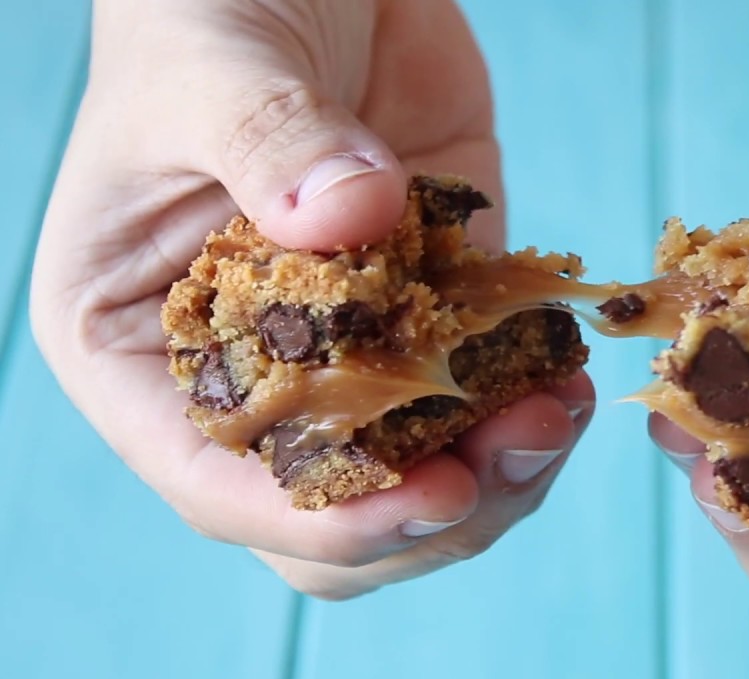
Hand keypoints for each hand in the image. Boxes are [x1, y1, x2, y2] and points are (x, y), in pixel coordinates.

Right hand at [31, 0, 593, 599]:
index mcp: (141, 348)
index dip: (325, 517)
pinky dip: (529, 392)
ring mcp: (345, 341)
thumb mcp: (204, 67)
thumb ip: (267, 142)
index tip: (431, 495)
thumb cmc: (203, 8)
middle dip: (433, 507)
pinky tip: (566, 371)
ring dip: (500, 464)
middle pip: (333, 504)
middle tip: (517, 452)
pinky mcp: (432, 297)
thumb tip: (352, 219)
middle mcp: (245, 367)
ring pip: (420, 463)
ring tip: (558, 414)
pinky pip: (484, 378)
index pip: (219, 483)